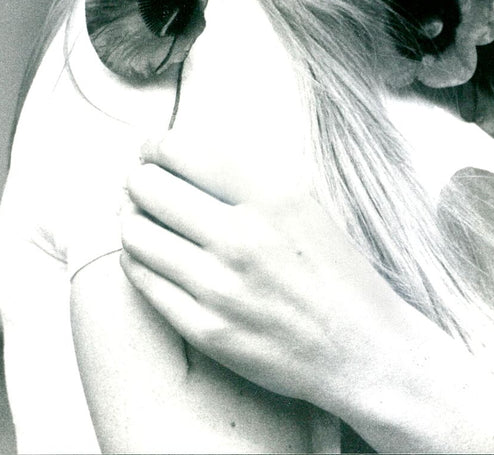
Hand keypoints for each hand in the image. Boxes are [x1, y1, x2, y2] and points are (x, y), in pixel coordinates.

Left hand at [120, 130, 408, 412]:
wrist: (360, 348)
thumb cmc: (333, 268)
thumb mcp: (303, 200)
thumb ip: (247, 174)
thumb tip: (181, 149)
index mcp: (272, 194)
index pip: (181, 151)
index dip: (156, 144)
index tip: (152, 147)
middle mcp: (242, 237)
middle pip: (149, 188)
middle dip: (139, 180)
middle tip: (143, 182)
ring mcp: (220, 287)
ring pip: (137, 234)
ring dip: (132, 218)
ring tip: (142, 216)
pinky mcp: (205, 329)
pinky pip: (143, 280)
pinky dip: (138, 258)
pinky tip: (151, 253)